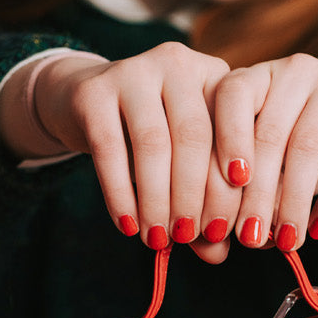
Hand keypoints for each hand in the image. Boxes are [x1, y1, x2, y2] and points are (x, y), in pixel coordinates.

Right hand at [32, 42, 235, 255]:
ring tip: (158, 239)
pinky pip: (110, 149)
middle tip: (189, 238)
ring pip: (153, 144)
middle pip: (194, 136)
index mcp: (215, 77)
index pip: (233, 131)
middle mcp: (179, 64)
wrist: (84, 102)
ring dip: (157, 199)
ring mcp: (135, 71)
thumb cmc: (151, 140)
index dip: (230, 184)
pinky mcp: (94, 91)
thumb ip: (204, 202)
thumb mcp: (184, 164)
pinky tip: (128, 225)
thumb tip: (218, 254)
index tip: (226, 229)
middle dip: (193, 196)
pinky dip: (120, 194)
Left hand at [209, 51, 317, 251]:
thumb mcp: (274, 147)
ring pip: (306, 148)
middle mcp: (295, 71)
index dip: (227, 138)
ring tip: (286, 241)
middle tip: (250, 238)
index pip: (233, 95)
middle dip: (257, 193)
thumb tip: (235, 232)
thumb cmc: (306, 135)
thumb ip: (251, 180)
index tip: (229, 184)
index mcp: (260, 76)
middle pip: (269, 133)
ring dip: (293, 203)